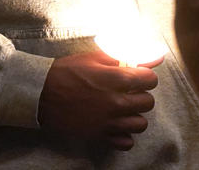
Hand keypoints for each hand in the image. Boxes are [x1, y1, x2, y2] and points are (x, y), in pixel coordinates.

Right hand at [37, 49, 158, 150]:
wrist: (41, 93)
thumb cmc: (68, 71)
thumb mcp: (96, 57)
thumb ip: (127, 56)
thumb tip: (157, 55)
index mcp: (117, 79)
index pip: (150, 80)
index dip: (145, 76)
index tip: (136, 76)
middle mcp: (116, 102)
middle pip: (148, 102)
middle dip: (141, 94)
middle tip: (128, 91)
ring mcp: (108, 122)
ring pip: (140, 124)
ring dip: (134, 115)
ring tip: (122, 108)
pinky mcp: (99, 135)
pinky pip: (126, 142)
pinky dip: (124, 134)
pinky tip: (116, 124)